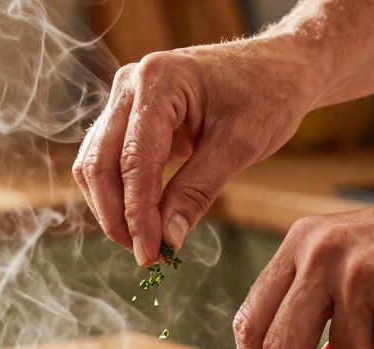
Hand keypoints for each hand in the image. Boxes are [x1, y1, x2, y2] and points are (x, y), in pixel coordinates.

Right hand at [73, 38, 319, 265]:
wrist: (278, 68)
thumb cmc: (267, 95)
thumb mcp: (240, 146)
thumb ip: (197, 191)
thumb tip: (168, 239)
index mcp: (158, 80)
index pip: (133, 160)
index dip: (137, 213)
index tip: (150, 254)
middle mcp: (130, 84)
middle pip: (99, 163)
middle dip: (117, 216)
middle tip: (145, 255)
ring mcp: (124, 99)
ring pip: (94, 165)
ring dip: (113, 209)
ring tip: (145, 242)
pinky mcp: (128, 117)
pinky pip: (108, 161)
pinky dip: (120, 195)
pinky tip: (145, 220)